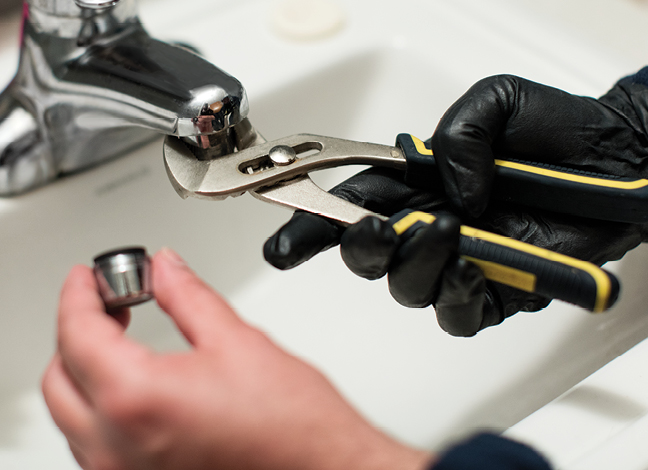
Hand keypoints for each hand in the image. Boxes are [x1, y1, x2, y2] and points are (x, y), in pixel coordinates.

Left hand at [42, 249, 431, 469]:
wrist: (322, 468)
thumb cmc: (292, 425)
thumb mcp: (238, 341)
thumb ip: (188, 297)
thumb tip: (164, 269)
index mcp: (138, 400)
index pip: (78, 334)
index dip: (80, 294)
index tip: (88, 278)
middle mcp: (118, 447)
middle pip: (59, 377)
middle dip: (76, 331)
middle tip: (107, 301)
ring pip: (71, 414)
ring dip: (84, 369)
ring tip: (119, 334)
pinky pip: (94, 443)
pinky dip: (100, 406)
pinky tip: (131, 382)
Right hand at [264, 75, 647, 336]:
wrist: (617, 167)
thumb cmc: (556, 133)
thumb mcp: (495, 103)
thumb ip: (454, 136)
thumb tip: (443, 190)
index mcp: (415, 184)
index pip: (349, 205)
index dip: (310, 223)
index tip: (281, 240)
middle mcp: (427, 225)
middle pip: (366, 255)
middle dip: (357, 248)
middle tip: (374, 230)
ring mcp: (458, 262)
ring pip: (406, 287)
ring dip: (415, 263)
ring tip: (447, 230)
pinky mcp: (494, 292)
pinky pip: (456, 314)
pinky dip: (454, 297)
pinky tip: (471, 269)